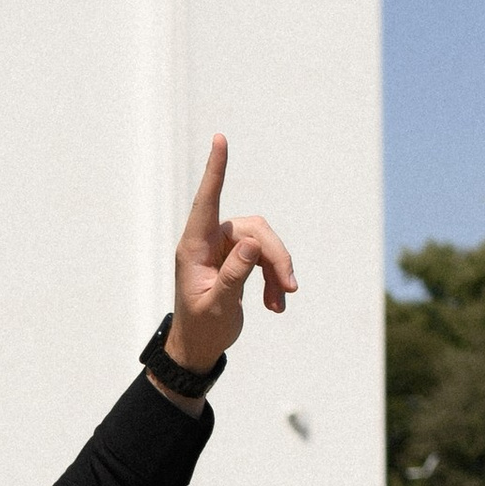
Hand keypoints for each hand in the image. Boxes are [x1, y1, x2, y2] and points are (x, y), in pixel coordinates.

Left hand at [168, 135, 296, 377]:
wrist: (198, 346)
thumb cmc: (202, 328)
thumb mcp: (218, 306)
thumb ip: (233, 276)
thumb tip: (250, 245)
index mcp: (194, 247)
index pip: (206, 201)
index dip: (216, 170)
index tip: (219, 139)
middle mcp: (208, 241)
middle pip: (254, 230)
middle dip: (276, 257)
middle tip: (290, 287)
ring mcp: (225, 247)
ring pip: (265, 242)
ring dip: (278, 271)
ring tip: (281, 303)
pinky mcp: (238, 257)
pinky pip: (266, 256)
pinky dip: (275, 279)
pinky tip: (277, 305)